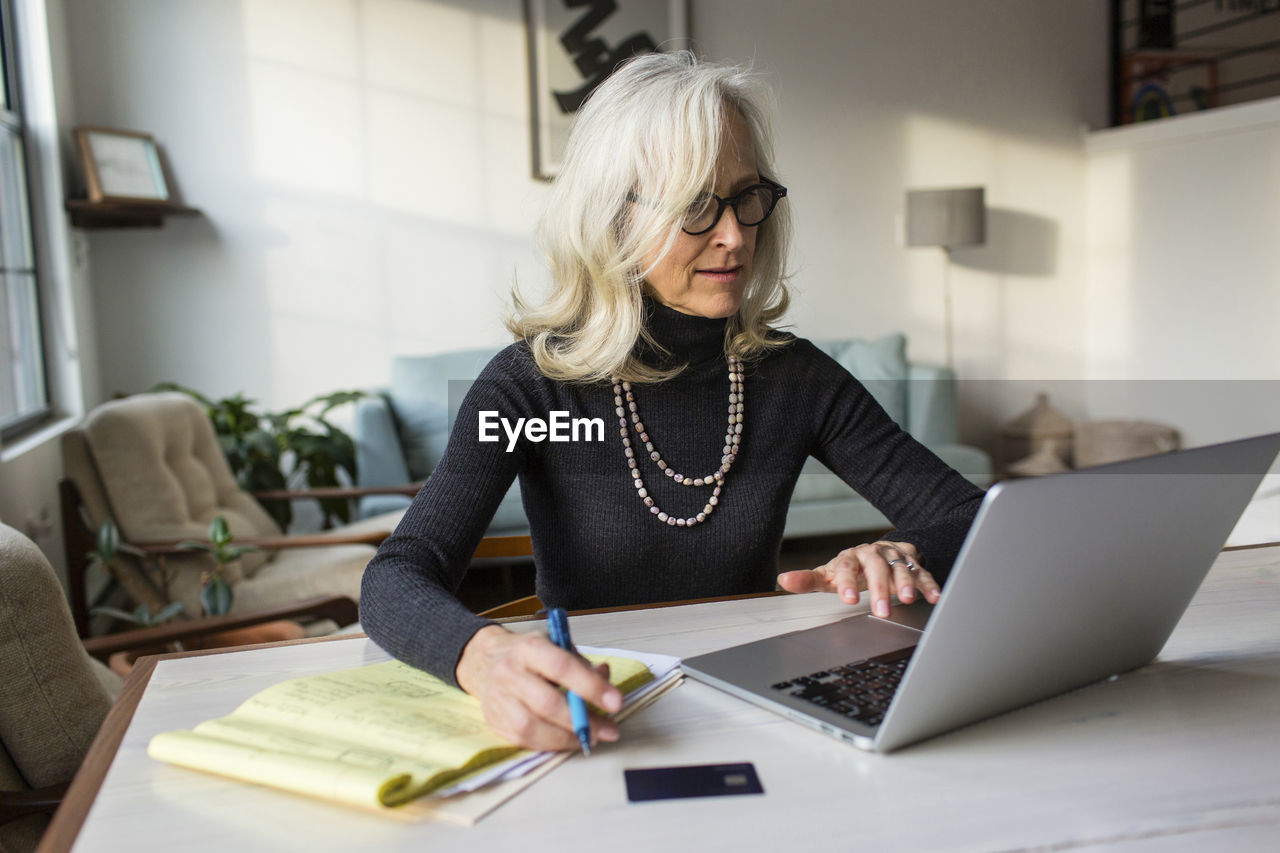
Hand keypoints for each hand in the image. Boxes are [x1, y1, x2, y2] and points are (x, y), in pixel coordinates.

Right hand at [455, 624, 623, 750]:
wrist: (485, 660)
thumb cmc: (529, 655)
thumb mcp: (556, 645)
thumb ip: (582, 663)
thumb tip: (605, 679)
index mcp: (529, 648)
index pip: (562, 667)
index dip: (591, 686)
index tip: (615, 702)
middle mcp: (509, 672)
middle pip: (547, 703)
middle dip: (583, 721)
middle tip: (608, 730)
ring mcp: (499, 699)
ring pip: (533, 727)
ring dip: (567, 738)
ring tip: (591, 737)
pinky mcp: (495, 721)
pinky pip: (524, 741)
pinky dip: (551, 744)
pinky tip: (568, 740)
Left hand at [777, 540, 938, 616]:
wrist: (878, 554)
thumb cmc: (851, 569)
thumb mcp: (829, 575)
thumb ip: (808, 580)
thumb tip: (783, 580)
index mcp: (851, 557)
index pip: (847, 566)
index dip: (847, 582)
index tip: (848, 599)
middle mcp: (874, 553)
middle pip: (877, 568)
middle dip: (880, 589)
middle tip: (882, 611)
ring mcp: (895, 556)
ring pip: (901, 567)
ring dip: (906, 583)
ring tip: (907, 600)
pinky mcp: (914, 562)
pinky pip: (923, 572)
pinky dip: (929, 584)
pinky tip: (934, 597)